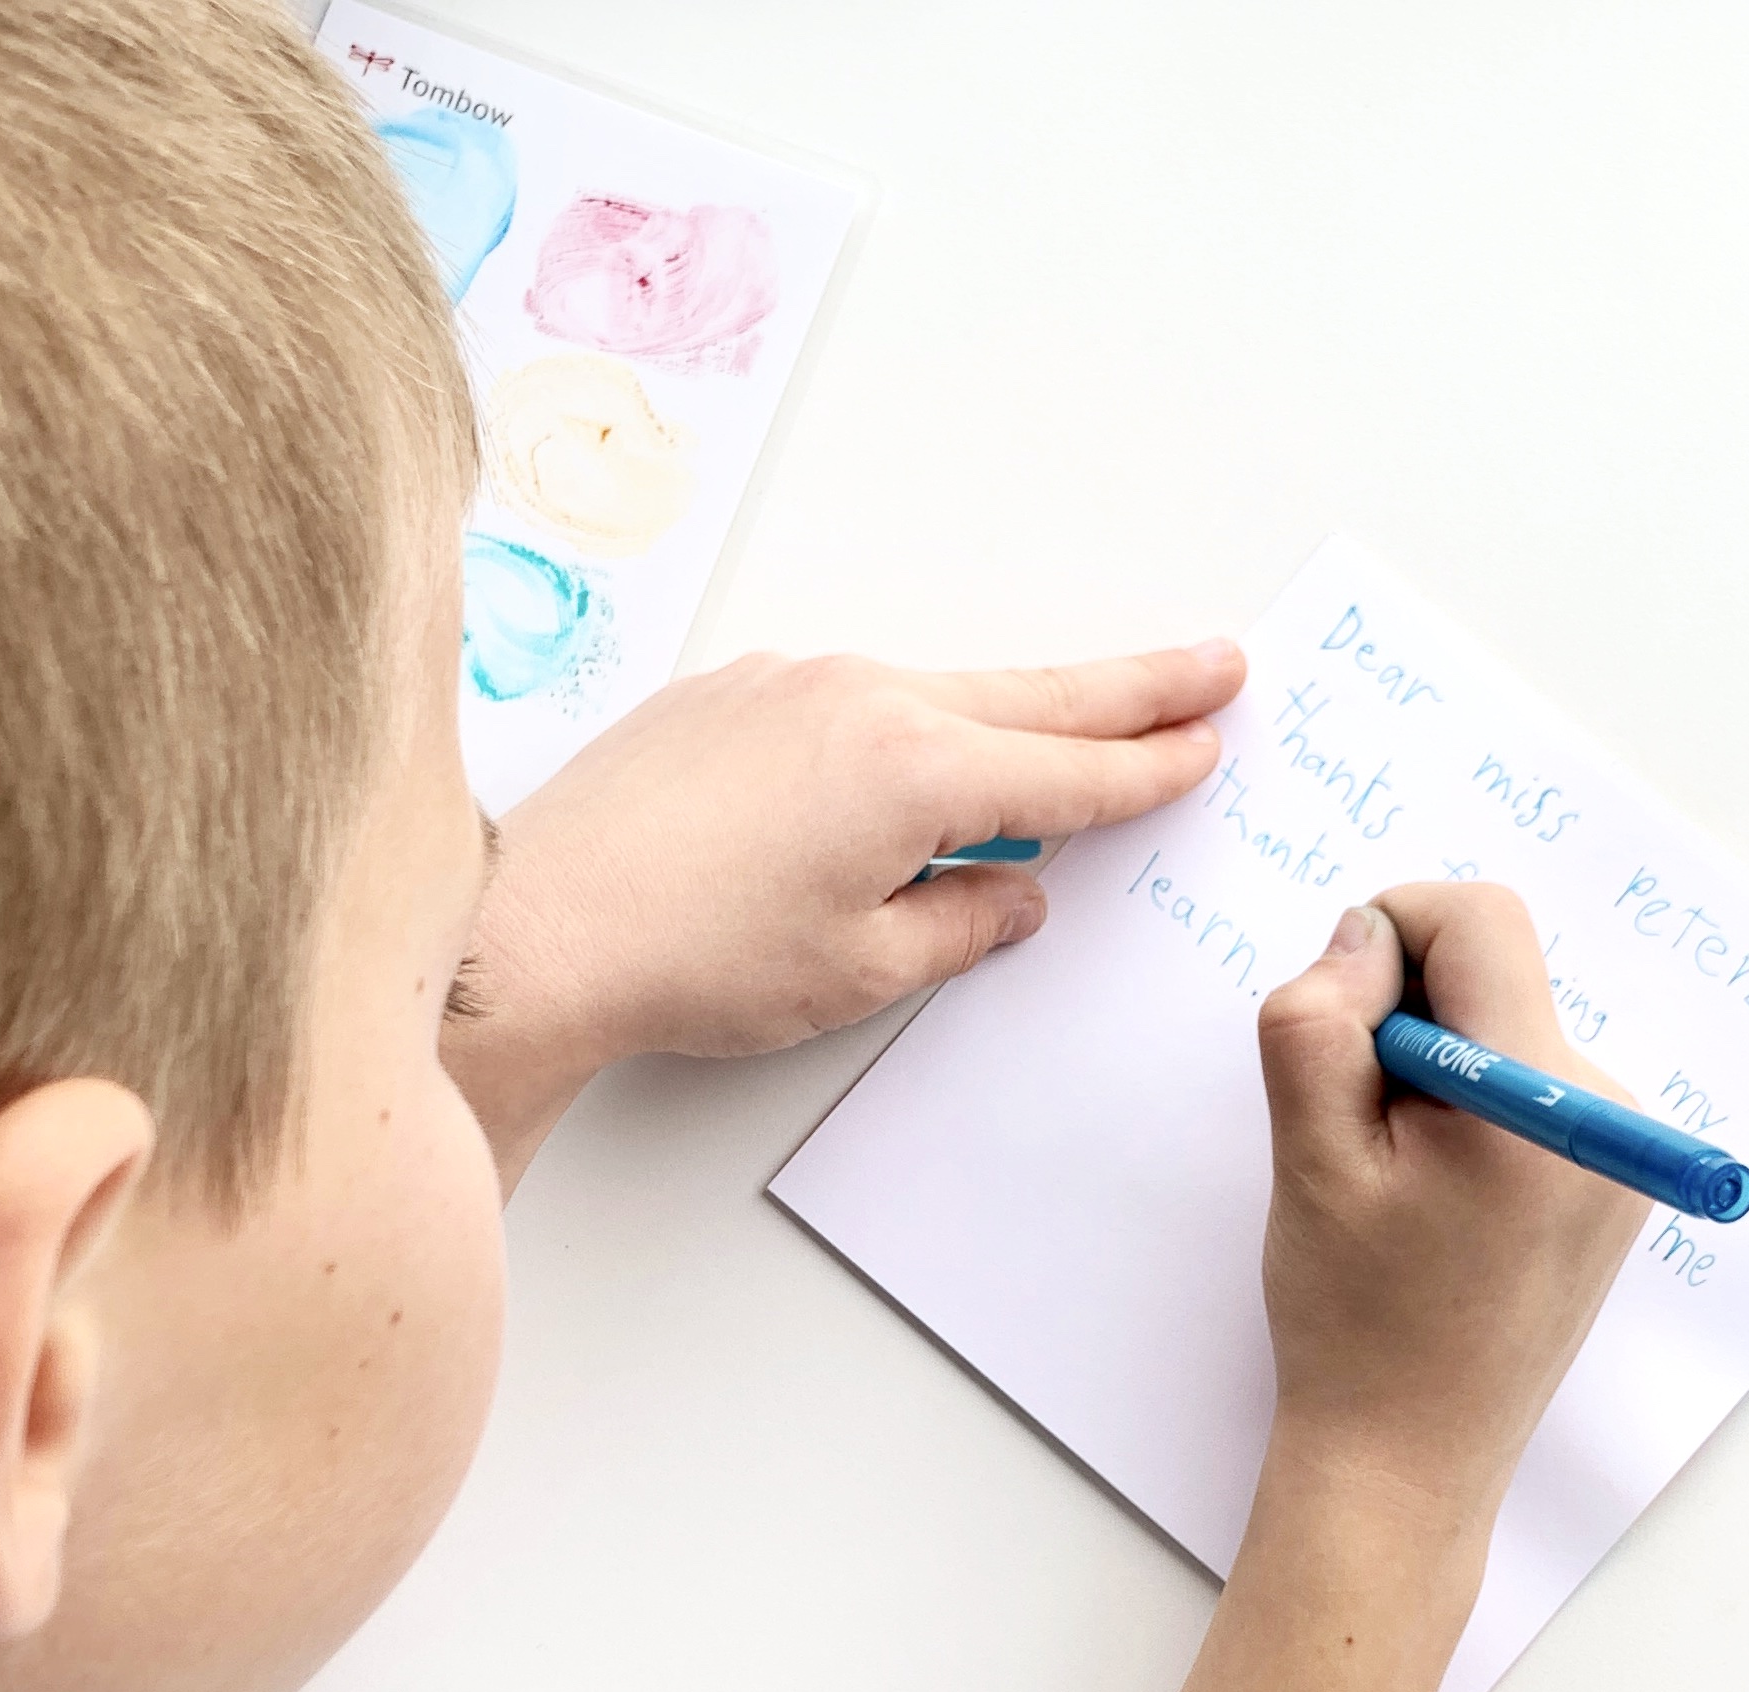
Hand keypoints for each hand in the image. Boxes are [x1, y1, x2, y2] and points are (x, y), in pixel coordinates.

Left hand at [443, 641, 1243, 1180]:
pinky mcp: (733, 690)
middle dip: (1131, 687)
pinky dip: (911, 719)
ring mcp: (791, 680)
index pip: (1068, 771)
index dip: (1148, 765)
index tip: (1209, 742)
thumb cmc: (694, 959)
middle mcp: (862, 698)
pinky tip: (915, 754)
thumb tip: (1013, 894)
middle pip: (1030, 695)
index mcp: (916, 770)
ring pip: (941, 689)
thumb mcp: (860, 970)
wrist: (534, 923)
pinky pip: (856, 695)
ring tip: (1080, 714)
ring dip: (1017, 704)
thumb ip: (962, 923)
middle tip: (1214, 664)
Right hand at [1252, 882, 1645, 1544]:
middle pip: (1489, 972)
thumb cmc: (1354, 1321)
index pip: (1480, 921)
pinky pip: (1522, 1084)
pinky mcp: (1606, 1178)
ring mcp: (1615, 1147)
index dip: (1387, 935)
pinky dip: (1462, 1108)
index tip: (1336, 1024)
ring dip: (1427, 1069)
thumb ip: (1319, 1023)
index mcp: (1539, 1101)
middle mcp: (1605, 1110)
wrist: (1410, 1460)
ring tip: (1390, 1180)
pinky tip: (1428, 1200)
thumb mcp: (1310, 1158)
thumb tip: (1361, 933)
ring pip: (1499, 1027)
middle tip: (1352, 1128)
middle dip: (1400, 1017)